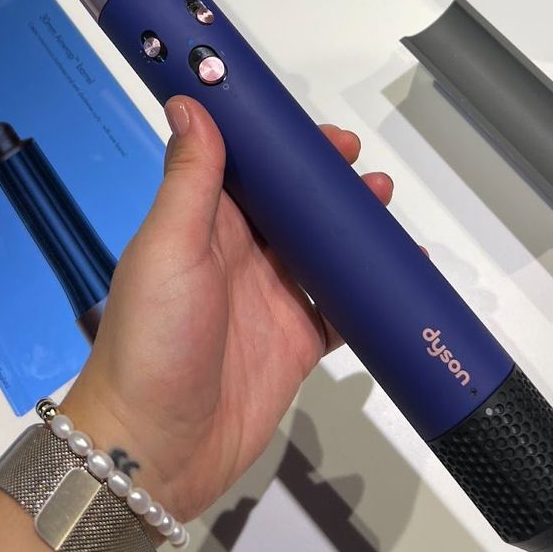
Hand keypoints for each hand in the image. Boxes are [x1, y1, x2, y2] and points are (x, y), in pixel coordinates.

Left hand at [60, 95, 393, 523]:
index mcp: (201, 223)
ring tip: (384, 204)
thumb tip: (189, 102)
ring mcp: (270, 297)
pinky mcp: (297, 341)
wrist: (155, 449)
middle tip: (362, 166)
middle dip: (326, 180)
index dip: (278, 144)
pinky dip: (371, 287)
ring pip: (321, 247)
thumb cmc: (151, 341)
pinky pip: (342, 305)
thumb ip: (188, 179)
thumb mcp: (167, 248)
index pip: (243, 166)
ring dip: (353, 224)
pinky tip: (401, 271)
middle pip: (291, 203)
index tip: (313, 127)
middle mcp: (237, 254)